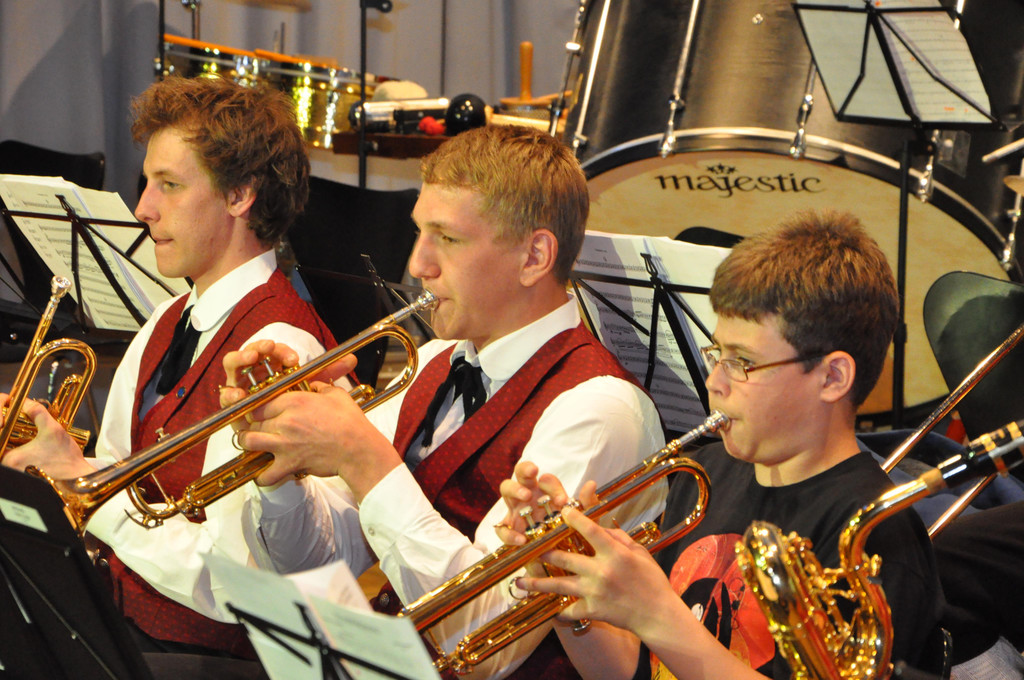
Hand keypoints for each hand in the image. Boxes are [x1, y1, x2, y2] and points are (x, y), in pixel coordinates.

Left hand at [0, 396, 91, 478]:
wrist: (74, 480)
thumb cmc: (66, 462)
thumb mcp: (53, 430)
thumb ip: (37, 412)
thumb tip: (25, 402)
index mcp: (10, 458)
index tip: (7, 404)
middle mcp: (7, 466)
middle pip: (0, 436)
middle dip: (3, 421)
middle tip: (9, 411)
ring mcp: (10, 469)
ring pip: (2, 444)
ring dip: (6, 431)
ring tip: (14, 421)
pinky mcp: (15, 471)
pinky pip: (6, 452)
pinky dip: (9, 442)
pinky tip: (18, 435)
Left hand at [220, 346, 396, 496]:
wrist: (358, 448)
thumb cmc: (350, 421)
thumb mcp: (336, 395)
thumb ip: (320, 386)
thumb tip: (313, 385)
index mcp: (295, 401)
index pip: (261, 401)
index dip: (258, 407)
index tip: (259, 411)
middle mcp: (285, 420)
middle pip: (252, 420)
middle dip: (252, 424)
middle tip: (256, 427)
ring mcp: (284, 443)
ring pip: (248, 441)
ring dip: (248, 443)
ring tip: (252, 445)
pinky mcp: (289, 463)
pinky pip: (265, 474)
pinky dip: (262, 476)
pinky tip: (264, 474)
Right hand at [496, 461, 597, 546]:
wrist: (562, 564)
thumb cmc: (572, 536)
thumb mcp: (584, 522)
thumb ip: (587, 504)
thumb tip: (591, 484)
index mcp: (547, 494)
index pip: (546, 480)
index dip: (553, 487)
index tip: (562, 501)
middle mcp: (530, 497)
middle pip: (522, 474)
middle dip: (526, 469)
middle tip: (533, 473)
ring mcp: (517, 511)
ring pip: (507, 489)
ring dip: (515, 488)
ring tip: (526, 496)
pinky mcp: (510, 530)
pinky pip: (502, 528)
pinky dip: (509, 533)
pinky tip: (521, 540)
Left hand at [516, 505, 677, 635]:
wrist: (657, 615)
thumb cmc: (651, 581)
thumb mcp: (639, 553)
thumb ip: (618, 538)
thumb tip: (599, 527)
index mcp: (615, 554)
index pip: (591, 530)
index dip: (574, 518)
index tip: (562, 511)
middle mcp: (601, 572)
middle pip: (564, 557)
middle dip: (544, 551)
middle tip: (529, 546)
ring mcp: (594, 592)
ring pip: (558, 584)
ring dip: (537, 583)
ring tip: (520, 581)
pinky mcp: (592, 610)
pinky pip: (569, 610)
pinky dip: (559, 611)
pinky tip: (548, 609)